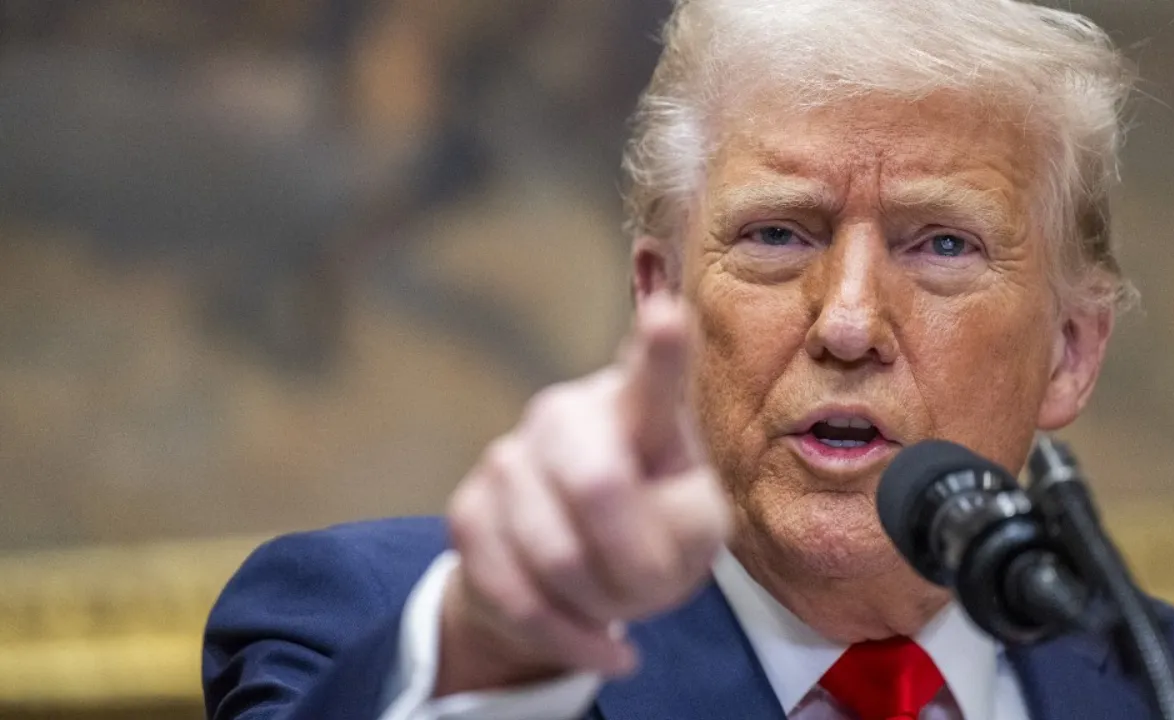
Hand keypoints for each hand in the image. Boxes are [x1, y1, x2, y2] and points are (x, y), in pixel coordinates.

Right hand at [436, 293, 732, 694]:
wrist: (570, 580)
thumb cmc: (652, 537)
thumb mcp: (693, 533)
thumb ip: (683, 524)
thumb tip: (631, 510)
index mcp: (641, 409)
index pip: (653, 377)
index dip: (660, 347)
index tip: (668, 312)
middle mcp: (568, 415)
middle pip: (598, 485)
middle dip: (632, 561)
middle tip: (651, 587)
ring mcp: (511, 457)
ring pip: (557, 555)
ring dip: (601, 605)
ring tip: (616, 602)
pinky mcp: (469, 510)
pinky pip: (518, 595)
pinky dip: (569, 639)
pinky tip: (600, 645)